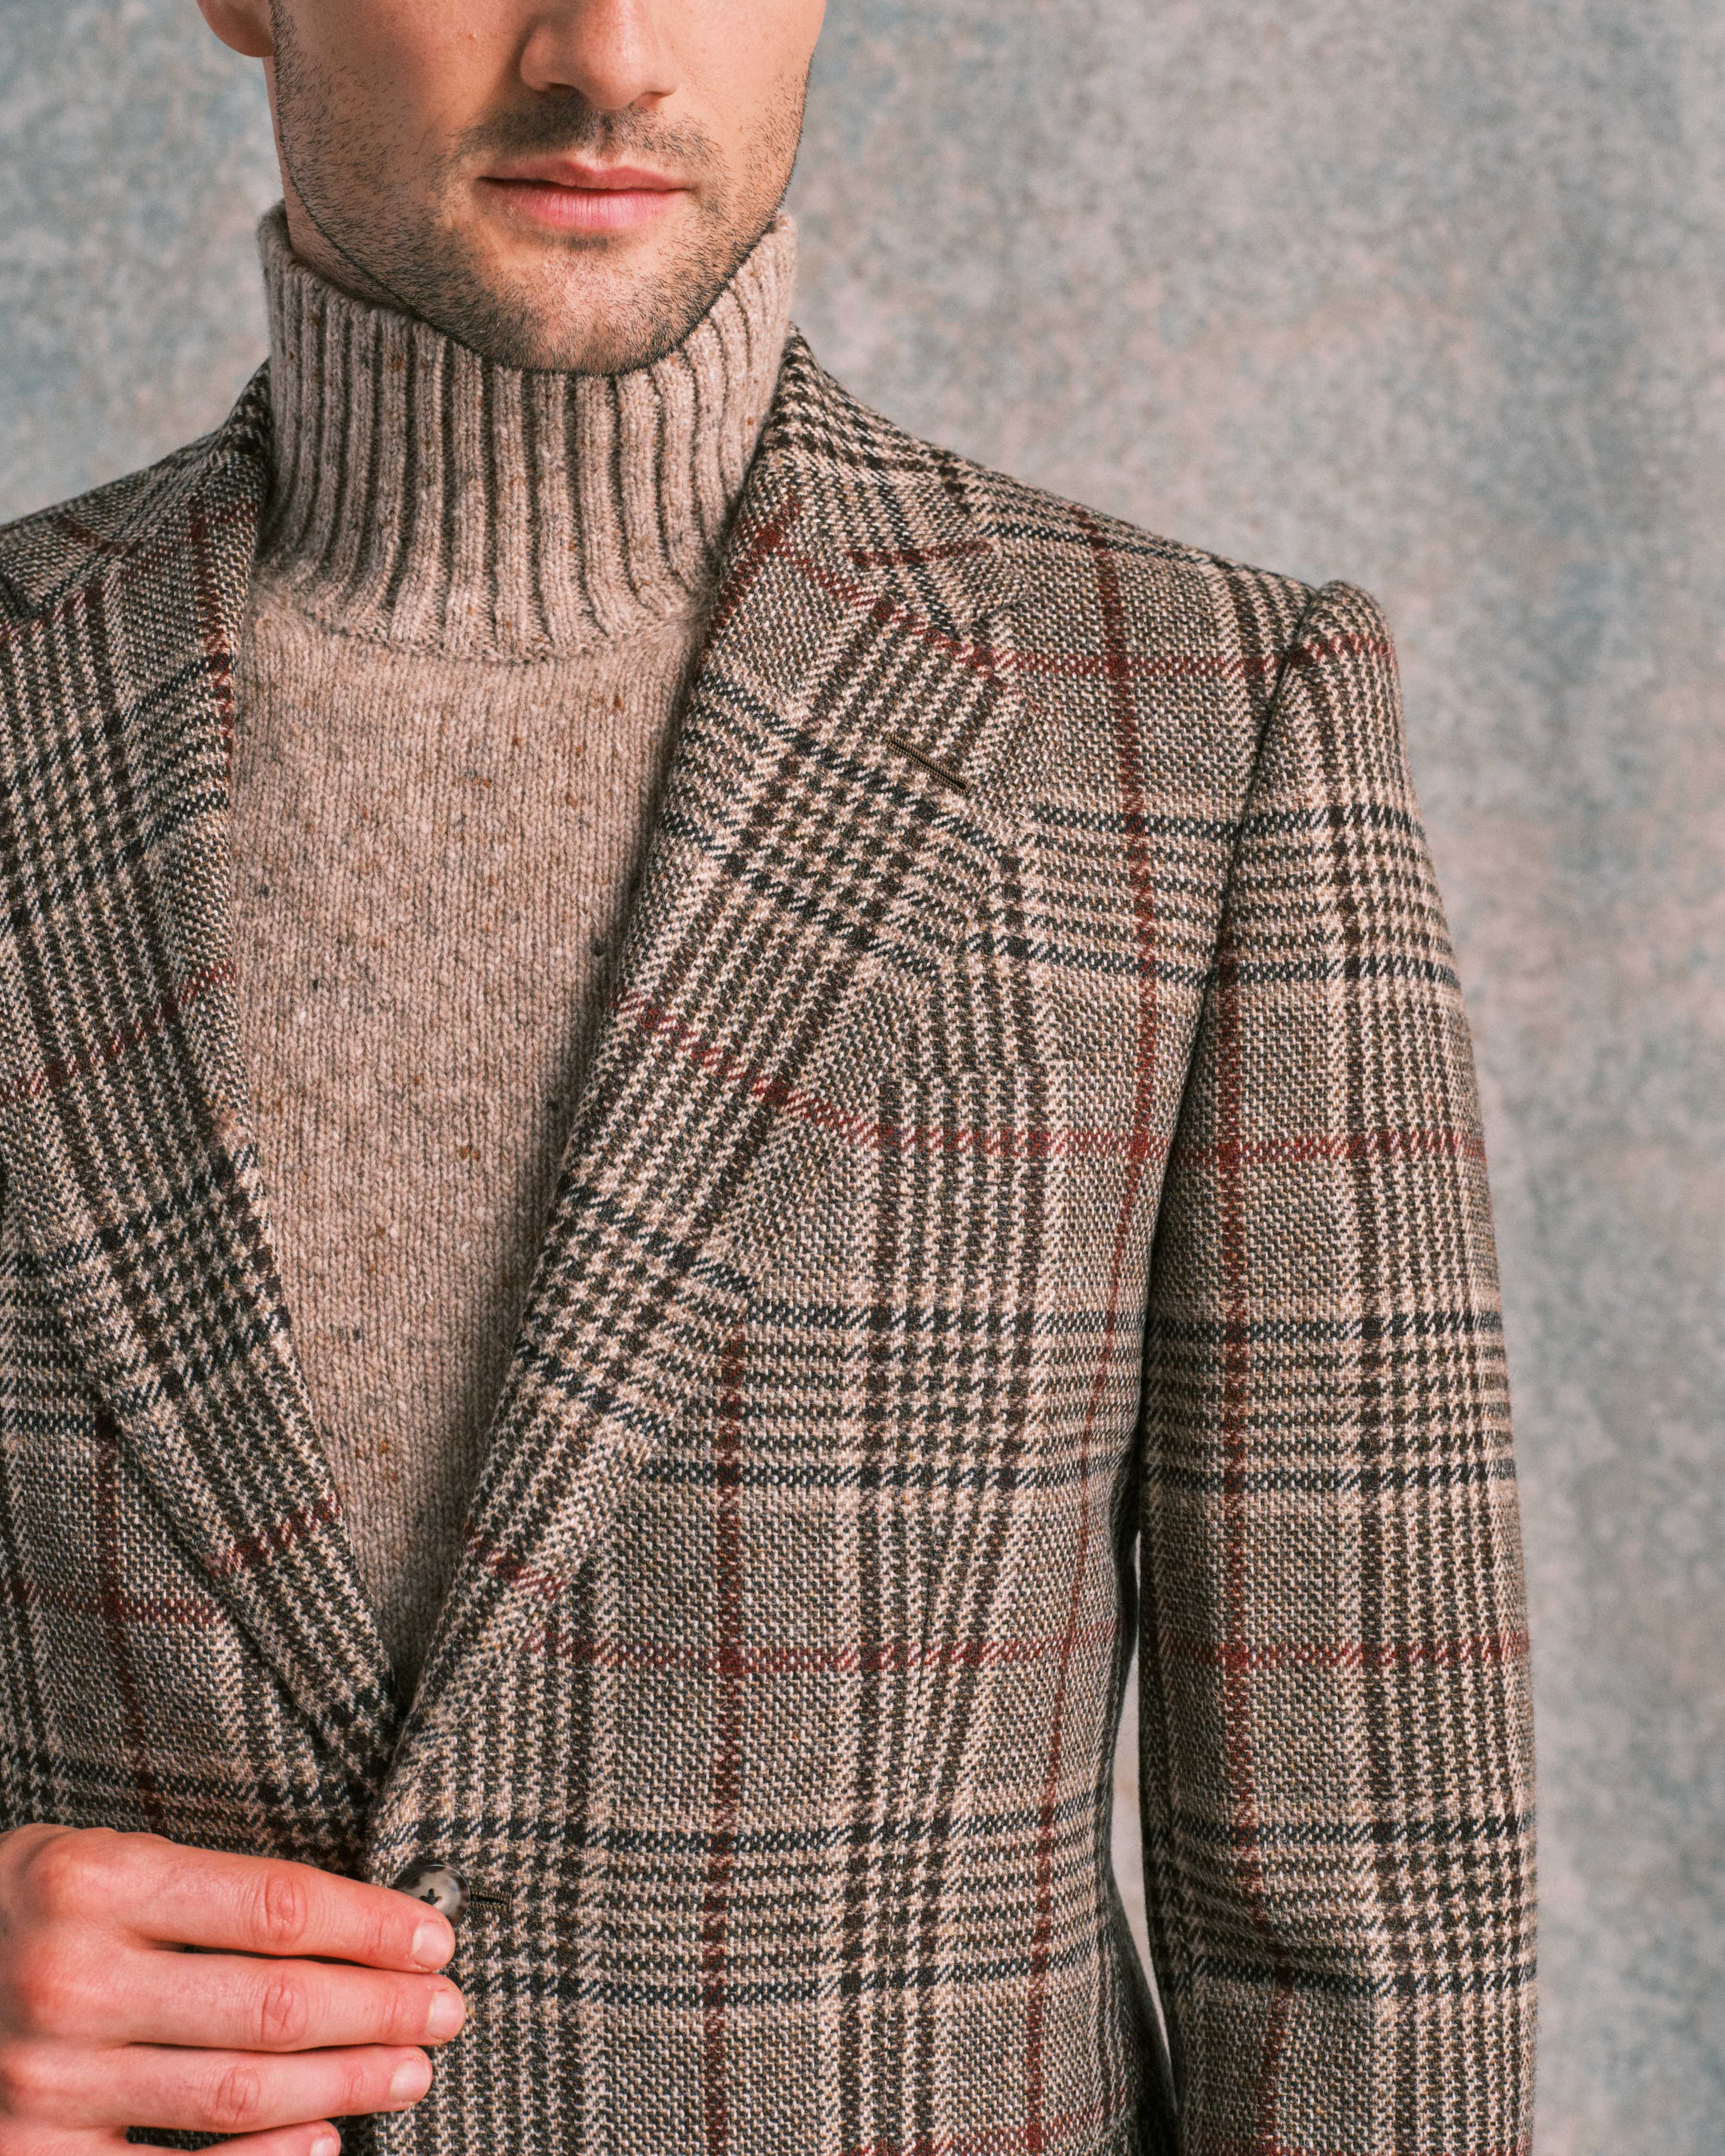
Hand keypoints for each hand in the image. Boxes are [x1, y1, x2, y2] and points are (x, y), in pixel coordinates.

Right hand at [0, 1824, 464, 2152]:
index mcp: (97, 1883)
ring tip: (410, 2071)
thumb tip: (343, 1927)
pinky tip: (324, 2140)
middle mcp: (73, 1982)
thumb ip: (205, 1892)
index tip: (433, 1938)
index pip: (276, 1908)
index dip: (371, 1925)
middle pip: (272, 2004)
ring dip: (344, 2084)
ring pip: (237, 2091)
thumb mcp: (101, 1863)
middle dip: (380, 2009)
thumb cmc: (30, 1912)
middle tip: (445, 2010)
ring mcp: (48, 2081)